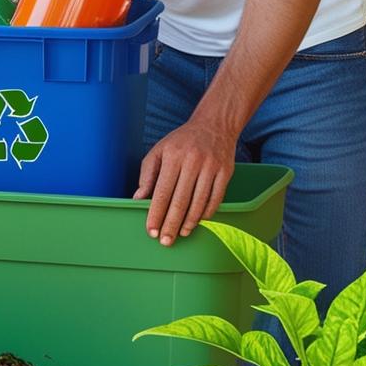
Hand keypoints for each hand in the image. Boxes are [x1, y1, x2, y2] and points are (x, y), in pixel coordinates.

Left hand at [133, 120, 235, 245]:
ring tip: (180, 234)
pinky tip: (197, 222)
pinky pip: (216, 199)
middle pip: (180, 201)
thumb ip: (147, 174)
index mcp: (173, 157)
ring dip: (189, 222)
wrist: (213, 125)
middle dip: (171, 224)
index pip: (162, 192)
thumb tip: (139, 198)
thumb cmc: (181, 141)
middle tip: (165, 240)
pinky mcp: (225, 172)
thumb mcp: (159, 151)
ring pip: (199, 202)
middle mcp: (192, 162)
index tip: (151, 230)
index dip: (156, 213)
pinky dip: (206, 213)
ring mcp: (211, 168)